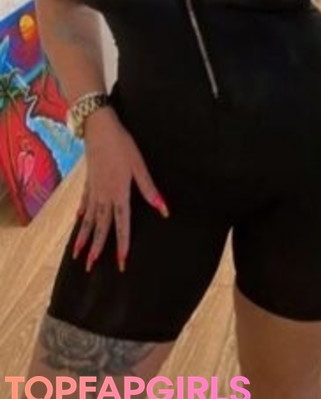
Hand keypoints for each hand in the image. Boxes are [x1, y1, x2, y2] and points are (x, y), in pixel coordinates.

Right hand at [72, 108, 168, 273]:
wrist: (99, 129)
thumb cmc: (122, 146)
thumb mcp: (139, 166)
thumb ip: (150, 189)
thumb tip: (164, 209)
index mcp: (119, 194)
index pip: (121, 225)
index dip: (122, 244)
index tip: (121, 263)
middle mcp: (104, 196)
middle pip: (100, 227)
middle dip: (97, 248)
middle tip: (91, 268)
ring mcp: (93, 190)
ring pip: (88, 219)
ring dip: (84, 237)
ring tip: (77, 255)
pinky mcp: (88, 182)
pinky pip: (84, 204)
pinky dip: (81, 215)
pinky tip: (79, 223)